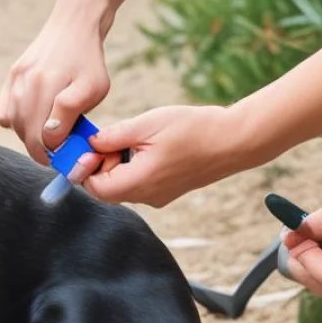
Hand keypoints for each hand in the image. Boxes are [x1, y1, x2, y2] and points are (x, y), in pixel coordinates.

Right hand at [0, 9, 111, 164]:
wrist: (74, 25)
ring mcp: (15, 80)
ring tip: (47, 132)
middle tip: (56, 151)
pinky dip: (15, 122)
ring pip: (13, 125)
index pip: (42, 138)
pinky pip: (4, 113)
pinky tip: (33, 117)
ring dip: (28, 136)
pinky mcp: (11, 77)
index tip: (65, 154)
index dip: (55, 153)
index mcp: (47, 87)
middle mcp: (26, 84)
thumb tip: (48, 134)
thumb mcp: (95, 88)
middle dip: (40, 149)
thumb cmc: (89, 61)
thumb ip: (71, 112)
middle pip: (25, 134)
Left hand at [82, 105, 245, 206]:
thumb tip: (90, 144)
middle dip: (102, 163)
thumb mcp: (146, 125)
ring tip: (135, 138)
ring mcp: (158, 196)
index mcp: (138, 183)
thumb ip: (112, 136)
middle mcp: (146, 197)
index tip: (93, 144)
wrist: (236, 140)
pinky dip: (134, 166)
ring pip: (122, 184)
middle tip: (114, 138)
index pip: (94, 186)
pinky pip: (139, 183)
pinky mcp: (168, 191)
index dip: (86, 166)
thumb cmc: (194, 130)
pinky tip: (149, 145)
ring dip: (118, 163)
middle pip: (106, 188)